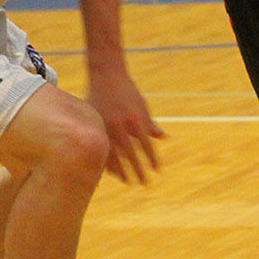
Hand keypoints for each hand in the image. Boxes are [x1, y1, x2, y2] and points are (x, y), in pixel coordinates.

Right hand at [87, 67, 165, 183]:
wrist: (106, 75)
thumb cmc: (127, 90)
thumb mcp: (142, 105)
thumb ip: (150, 123)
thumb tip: (163, 137)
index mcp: (135, 119)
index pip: (146, 145)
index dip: (152, 159)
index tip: (157, 170)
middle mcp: (120, 125)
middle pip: (130, 154)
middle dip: (137, 170)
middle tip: (143, 183)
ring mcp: (105, 126)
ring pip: (113, 154)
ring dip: (121, 170)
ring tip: (126, 181)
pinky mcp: (94, 125)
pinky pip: (100, 148)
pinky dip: (105, 159)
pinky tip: (109, 170)